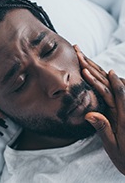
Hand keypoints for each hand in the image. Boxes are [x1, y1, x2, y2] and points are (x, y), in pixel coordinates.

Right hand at [74, 45, 124, 174]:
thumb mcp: (114, 147)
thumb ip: (103, 129)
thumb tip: (89, 114)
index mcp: (122, 116)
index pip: (108, 93)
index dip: (96, 80)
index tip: (85, 69)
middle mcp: (124, 107)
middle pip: (109, 82)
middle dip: (94, 68)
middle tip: (81, 55)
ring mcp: (124, 106)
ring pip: (112, 83)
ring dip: (98, 70)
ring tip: (86, 60)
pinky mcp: (123, 108)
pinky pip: (116, 89)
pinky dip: (107, 79)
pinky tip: (102, 73)